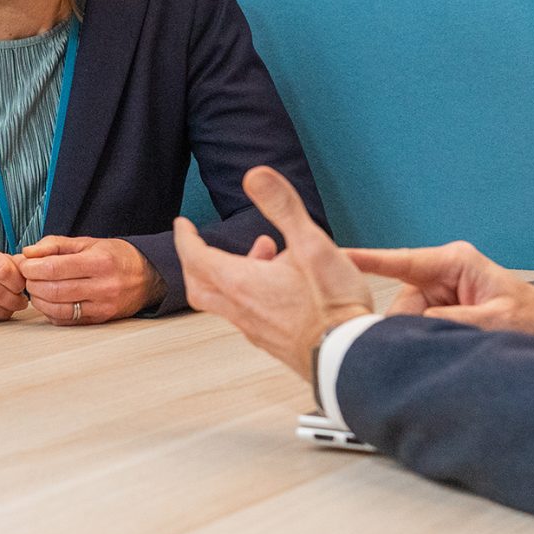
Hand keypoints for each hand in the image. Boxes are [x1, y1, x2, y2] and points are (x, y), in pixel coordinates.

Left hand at [19, 235, 163, 323]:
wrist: (148, 276)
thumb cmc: (116, 257)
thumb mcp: (88, 242)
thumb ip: (55, 245)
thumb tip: (28, 253)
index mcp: (99, 262)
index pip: (55, 267)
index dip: (32, 267)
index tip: (24, 264)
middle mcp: (103, 286)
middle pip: (54, 290)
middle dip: (33, 284)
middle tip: (27, 278)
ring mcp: (102, 306)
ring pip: (58, 309)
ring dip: (39, 300)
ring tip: (36, 289)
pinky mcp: (100, 320)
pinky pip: (67, 320)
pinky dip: (51, 312)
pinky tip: (49, 302)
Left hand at [171, 166, 372, 382]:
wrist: (350, 358)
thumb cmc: (333, 306)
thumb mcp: (312, 244)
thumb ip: (283, 207)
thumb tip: (256, 175)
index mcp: (242, 283)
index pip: (196, 258)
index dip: (186, 238)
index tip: (182, 225)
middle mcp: (241, 310)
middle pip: (201, 284)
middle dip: (198, 260)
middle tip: (204, 244)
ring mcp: (256, 330)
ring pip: (226, 300)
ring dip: (232, 273)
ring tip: (267, 252)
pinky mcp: (273, 342)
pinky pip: (248, 314)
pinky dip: (250, 292)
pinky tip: (282, 285)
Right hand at [344, 243, 533, 344]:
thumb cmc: (533, 317)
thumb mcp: (496, 322)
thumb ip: (455, 324)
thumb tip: (417, 332)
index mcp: (454, 263)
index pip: (402, 261)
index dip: (367, 261)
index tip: (337, 257)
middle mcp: (441, 275)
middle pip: (400, 306)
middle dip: (409, 331)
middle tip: (431, 348)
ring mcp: (438, 294)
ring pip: (406, 324)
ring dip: (422, 342)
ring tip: (455, 350)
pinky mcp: (439, 313)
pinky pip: (419, 331)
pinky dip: (427, 345)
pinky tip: (444, 354)